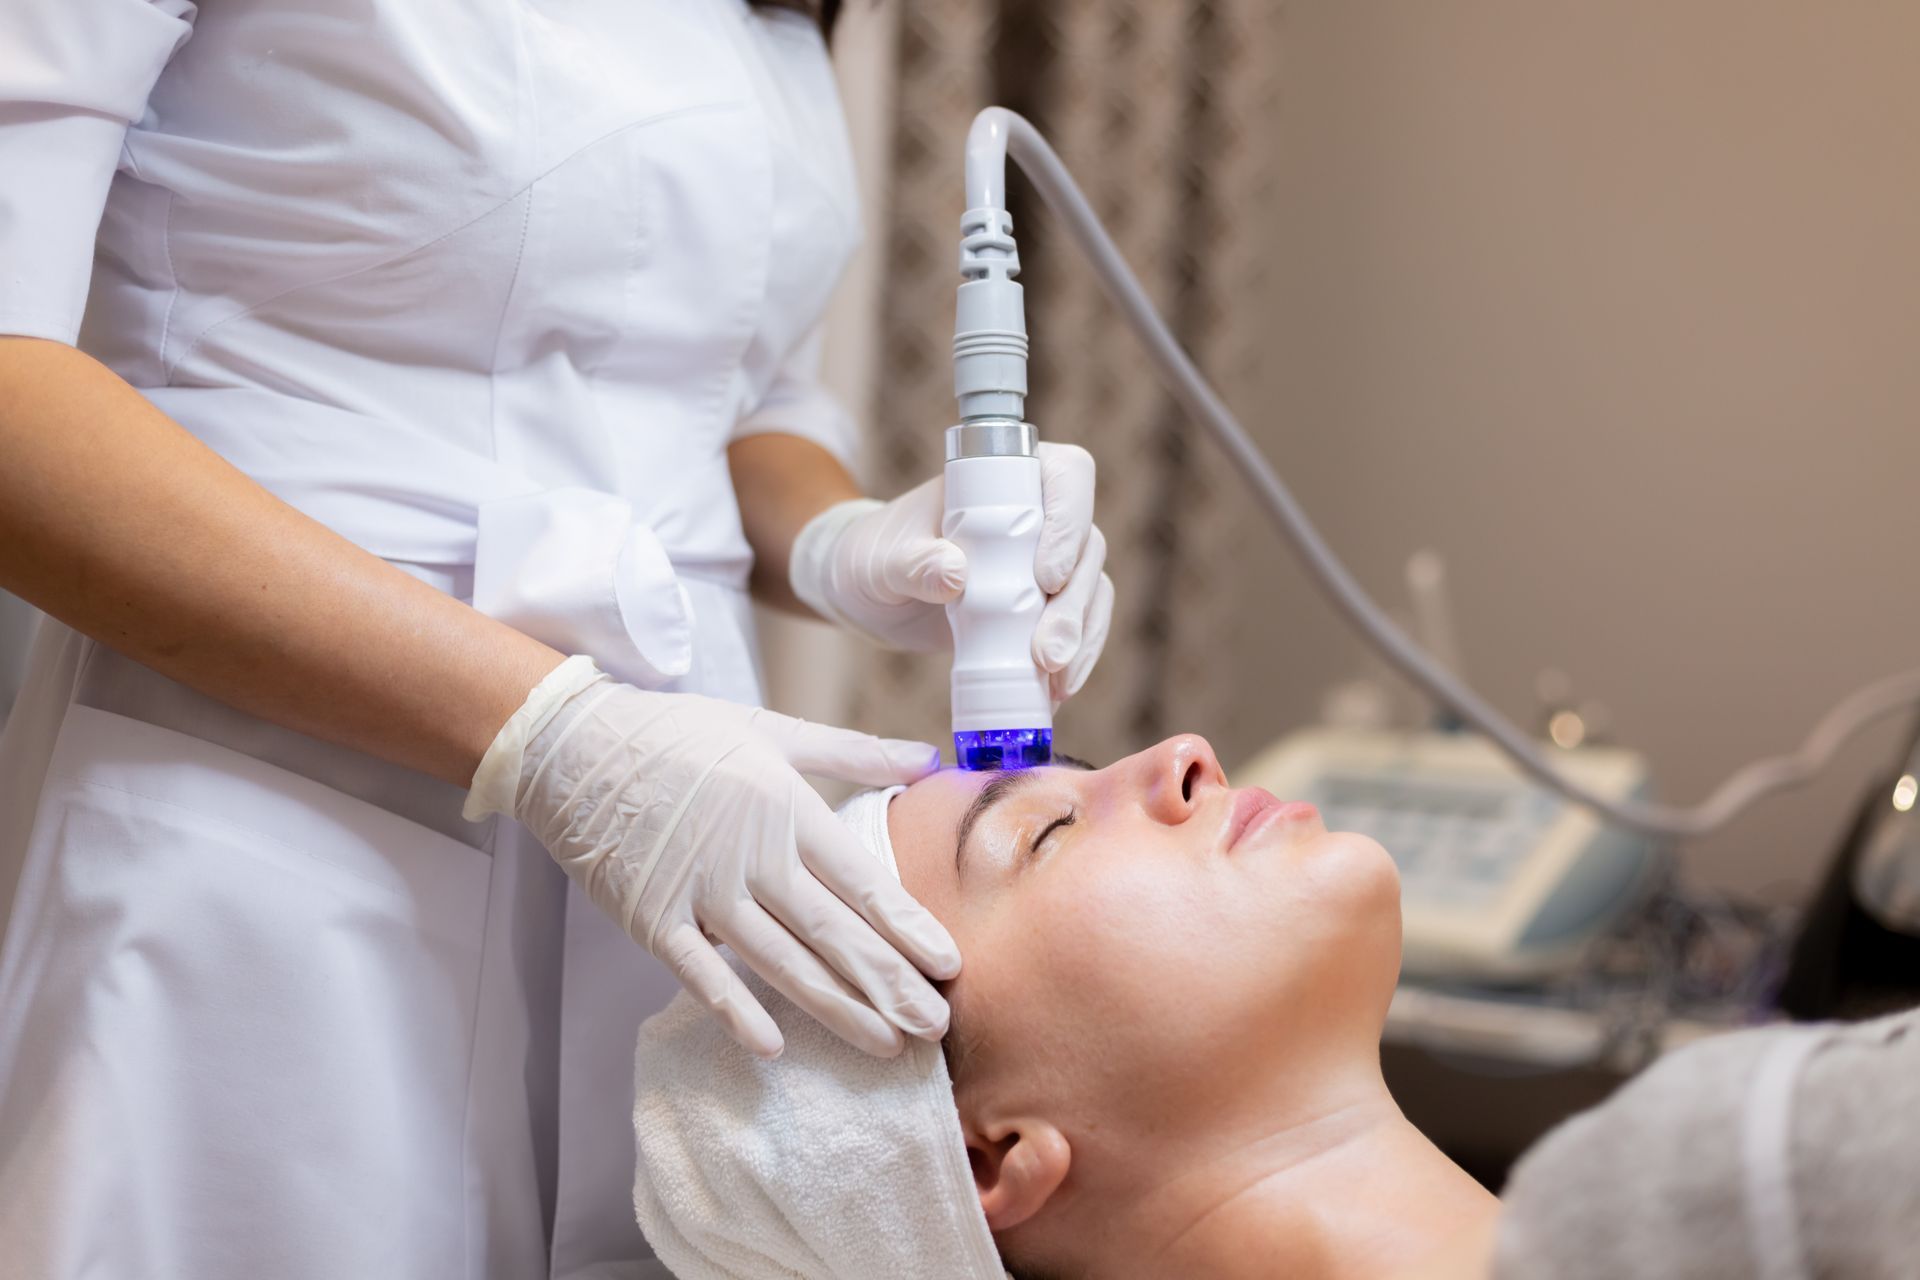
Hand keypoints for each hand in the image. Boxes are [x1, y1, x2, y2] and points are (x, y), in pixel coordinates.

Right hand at [465, 658, 958, 1058]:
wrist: (570, 744)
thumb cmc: (675, 735)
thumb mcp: (768, 729)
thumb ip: (850, 750)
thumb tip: (925, 756)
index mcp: (784, 807)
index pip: (860, 880)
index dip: (907, 926)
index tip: (950, 965)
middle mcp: (749, 855)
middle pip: (831, 931)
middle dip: (889, 983)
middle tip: (936, 1026)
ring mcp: (699, 891)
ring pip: (779, 961)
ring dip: (835, 1008)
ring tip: (886, 1045)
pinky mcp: (650, 918)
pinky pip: (699, 974)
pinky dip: (733, 1010)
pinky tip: (771, 1046)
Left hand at [788, 441, 1113, 701]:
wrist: (867, 594)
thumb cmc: (871, 557)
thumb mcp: (881, 560)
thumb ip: (913, 563)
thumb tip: (955, 572)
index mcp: (1004, 479)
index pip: (1066, 476)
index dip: (1069, 521)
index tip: (1045, 575)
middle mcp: (1038, 515)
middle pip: (1087, 547)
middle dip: (1074, 604)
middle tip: (1047, 654)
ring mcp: (1045, 563)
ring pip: (1091, 590)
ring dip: (1081, 636)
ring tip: (1055, 679)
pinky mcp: (1041, 608)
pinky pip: (1078, 627)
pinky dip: (1074, 659)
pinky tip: (1056, 692)